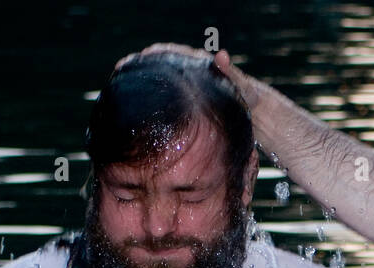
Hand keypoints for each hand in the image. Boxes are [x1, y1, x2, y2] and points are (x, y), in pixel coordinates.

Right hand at [112, 44, 263, 112]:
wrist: (253, 109)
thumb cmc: (247, 96)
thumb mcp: (240, 84)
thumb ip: (230, 71)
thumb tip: (221, 54)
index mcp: (198, 63)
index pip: (171, 53)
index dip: (154, 53)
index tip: (137, 56)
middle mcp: (190, 71)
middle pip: (160, 63)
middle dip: (140, 64)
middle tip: (119, 69)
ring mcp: (188, 85)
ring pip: (160, 78)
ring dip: (142, 79)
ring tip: (120, 84)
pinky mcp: (188, 98)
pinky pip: (166, 93)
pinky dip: (152, 95)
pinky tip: (137, 105)